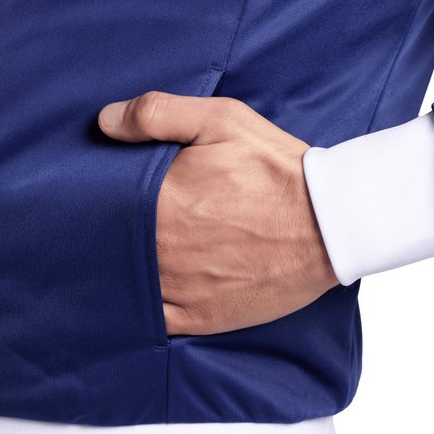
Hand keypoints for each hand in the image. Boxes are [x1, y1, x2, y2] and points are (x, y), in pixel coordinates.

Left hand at [98, 90, 338, 334]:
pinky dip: (145, 305)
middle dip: (115, 232)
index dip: (101, 199)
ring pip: (129, 282)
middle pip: (114, 244)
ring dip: (126, 269)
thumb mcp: (225, 120)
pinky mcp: (202, 318)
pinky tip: (148, 290)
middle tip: (127, 221)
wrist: (331, 224)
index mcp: (161, 202)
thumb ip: (159, 114)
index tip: (106, 193)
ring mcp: (181, 289)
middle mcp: (163, 250)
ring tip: (136, 253)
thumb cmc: (278, 171)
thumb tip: (104, 121)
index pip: (103, 205)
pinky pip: (154, 318)